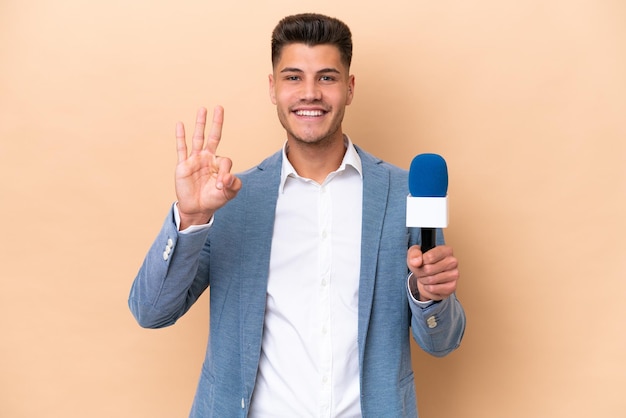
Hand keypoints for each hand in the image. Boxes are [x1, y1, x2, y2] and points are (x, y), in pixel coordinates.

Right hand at [175, 106, 241, 228]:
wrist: (198, 208)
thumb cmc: (214, 199)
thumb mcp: (229, 193)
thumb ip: (234, 184)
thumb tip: (227, 178)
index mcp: (219, 164)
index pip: (225, 161)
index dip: (225, 173)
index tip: (222, 186)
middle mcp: (208, 158)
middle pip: (213, 137)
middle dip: (217, 123)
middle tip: (219, 107)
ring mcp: (195, 160)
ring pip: (198, 138)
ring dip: (200, 124)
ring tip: (203, 109)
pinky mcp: (183, 165)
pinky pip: (182, 148)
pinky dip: (181, 137)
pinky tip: (180, 125)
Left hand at [407, 245, 458, 301]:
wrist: (427, 277)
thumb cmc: (423, 263)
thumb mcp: (414, 254)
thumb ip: (414, 254)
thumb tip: (416, 261)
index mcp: (446, 250)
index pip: (430, 257)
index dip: (420, 261)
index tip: (420, 262)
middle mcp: (453, 261)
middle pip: (428, 269)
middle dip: (420, 272)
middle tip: (421, 271)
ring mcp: (454, 274)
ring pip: (431, 279)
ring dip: (423, 280)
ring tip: (426, 277)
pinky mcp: (452, 286)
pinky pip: (434, 289)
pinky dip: (428, 288)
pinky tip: (431, 284)